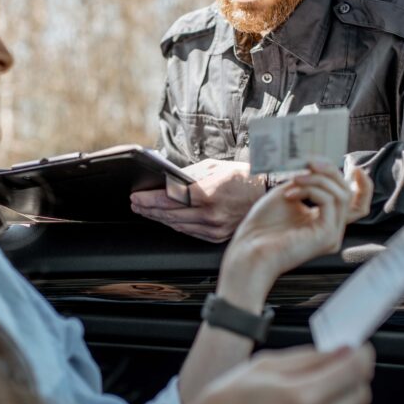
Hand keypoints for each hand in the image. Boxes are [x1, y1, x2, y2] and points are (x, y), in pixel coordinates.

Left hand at [130, 159, 265, 242]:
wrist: (267, 193)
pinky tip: (166, 220)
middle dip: (149, 209)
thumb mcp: (213, 167)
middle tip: (136, 204)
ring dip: (159, 218)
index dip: (149, 199)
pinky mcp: (218, 236)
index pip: (170, 198)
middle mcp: (210, 214)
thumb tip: (168, 180)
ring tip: (146, 211)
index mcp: (208, 193)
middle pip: (170, 214)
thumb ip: (189, 175)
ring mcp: (214, 227)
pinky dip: (176, 225)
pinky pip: (190, 232)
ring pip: (178, 225)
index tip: (136, 196)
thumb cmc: (243, 177)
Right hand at [146, 345, 374, 403]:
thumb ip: (308, 357)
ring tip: (321, 384)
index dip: (361, 354)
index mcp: (298, 397)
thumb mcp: (263, 366)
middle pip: (360, 393)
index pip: (353, 371)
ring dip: (346, 394)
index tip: (358, 347)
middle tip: (340, 362)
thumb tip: (340, 350)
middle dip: (355, 374)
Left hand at [218, 161, 372, 300]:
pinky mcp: (327, 236)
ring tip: (294, 178)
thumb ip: (307, 181)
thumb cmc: (262, 226)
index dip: (363, 186)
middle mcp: (332, 229)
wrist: (249, 249)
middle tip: (309, 161)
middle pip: (348, 193)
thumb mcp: (288, 194)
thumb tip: (318, 164)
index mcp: (325, 222)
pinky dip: (311, 190)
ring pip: (341, 195)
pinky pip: (330, 202)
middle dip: (330, 171)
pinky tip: (290, 194)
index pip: (357, 205)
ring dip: (317, 179)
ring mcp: (332, 234)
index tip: (355, 167)